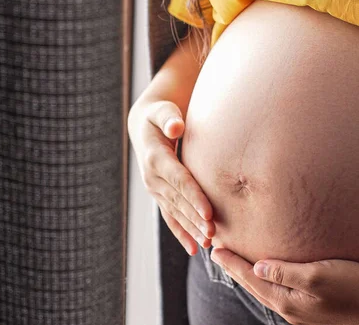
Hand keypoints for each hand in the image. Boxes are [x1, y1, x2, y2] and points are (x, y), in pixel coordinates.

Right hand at [128, 98, 214, 254]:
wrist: (144, 126)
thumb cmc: (160, 114)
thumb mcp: (162, 110)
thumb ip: (169, 116)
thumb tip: (176, 125)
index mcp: (156, 158)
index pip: (180, 181)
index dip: (194, 197)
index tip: (209, 213)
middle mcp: (153, 178)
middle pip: (179, 202)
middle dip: (196, 220)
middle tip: (214, 235)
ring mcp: (155, 189)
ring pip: (176, 213)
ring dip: (191, 230)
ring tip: (208, 244)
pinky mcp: (159, 195)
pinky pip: (170, 218)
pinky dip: (182, 233)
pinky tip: (194, 249)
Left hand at [210, 248, 358, 324]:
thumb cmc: (354, 286)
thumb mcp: (317, 275)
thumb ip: (284, 272)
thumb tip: (257, 269)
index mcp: (287, 300)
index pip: (251, 279)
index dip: (232, 263)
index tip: (216, 249)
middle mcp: (290, 310)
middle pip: (254, 287)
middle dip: (236, 271)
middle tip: (219, 254)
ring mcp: (301, 313)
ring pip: (266, 293)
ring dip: (250, 278)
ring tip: (237, 265)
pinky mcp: (312, 312)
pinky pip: (280, 296)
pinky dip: (267, 284)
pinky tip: (268, 278)